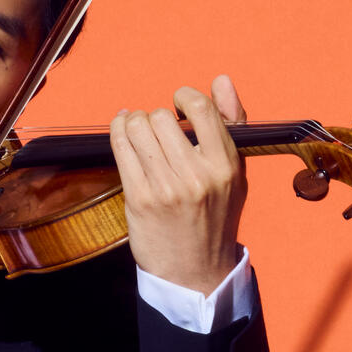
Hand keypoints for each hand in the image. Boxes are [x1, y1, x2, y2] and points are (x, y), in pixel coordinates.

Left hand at [109, 73, 249, 294]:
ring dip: (132, 124)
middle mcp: (197, 175)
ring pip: (137, 129)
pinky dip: (117, 133)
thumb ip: (231, 122)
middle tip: (155, 129)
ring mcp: (166, 188)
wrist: (196, 271)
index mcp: (226, 165)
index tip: (178, 105)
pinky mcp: (140, 198)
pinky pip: (120, 148)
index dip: (183, 96)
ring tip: (138, 132)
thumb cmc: (215, 216)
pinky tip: (123, 134)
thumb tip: (220, 80)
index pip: (201, 108)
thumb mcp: (235, 171)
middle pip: (161, 117)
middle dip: (154, 117)